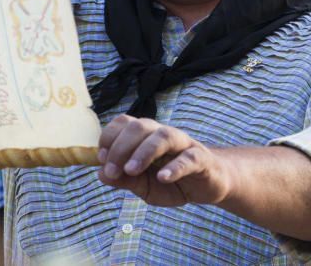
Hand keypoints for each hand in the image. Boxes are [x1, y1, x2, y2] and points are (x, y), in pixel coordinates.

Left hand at [97, 115, 233, 207]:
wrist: (209, 185)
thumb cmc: (173, 182)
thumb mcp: (145, 186)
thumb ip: (125, 180)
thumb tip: (101, 174)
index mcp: (146, 137)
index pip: (124, 124)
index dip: (109, 138)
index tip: (101, 160)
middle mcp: (163, 135)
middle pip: (140, 127)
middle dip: (121, 148)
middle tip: (111, 171)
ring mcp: (183, 144)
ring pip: (163, 136)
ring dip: (144, 152)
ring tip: (131, 170)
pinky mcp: (201, 158)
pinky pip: (188, 158)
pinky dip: (175, 167)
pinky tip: (163, 177)